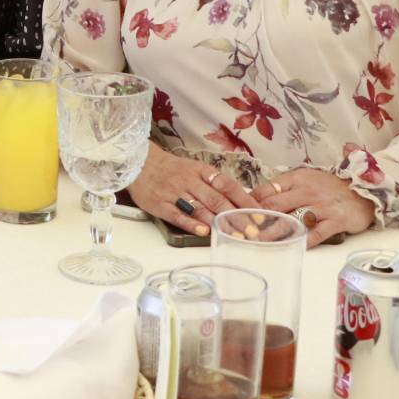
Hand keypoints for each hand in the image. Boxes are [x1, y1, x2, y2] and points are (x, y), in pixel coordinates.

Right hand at [127, 143, 257, 237]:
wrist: (138, 163)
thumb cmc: (171, 169)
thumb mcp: (195, 169)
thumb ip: (215, 183)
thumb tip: (242, 200)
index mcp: (200, 171)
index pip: (227, 185)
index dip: (244, 200)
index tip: (260, 214)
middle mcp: (188, 181)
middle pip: (216, 200)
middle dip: (236, 217)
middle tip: (252, 232)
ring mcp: (173, 193)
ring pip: (199, 209)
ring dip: (218, 223)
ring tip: (234, 236)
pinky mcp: (159, 205)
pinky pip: (177, 215)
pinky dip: (191, 224)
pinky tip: (204, 231)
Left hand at [252, 168, 374, 247]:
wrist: (366, 190)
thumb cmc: (330, 187)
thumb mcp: (306, 180)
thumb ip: (284, 188)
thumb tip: (255, 198)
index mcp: (297, 179)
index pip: (266, 190)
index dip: (249, 203)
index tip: (237, 215)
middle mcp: (307, 191)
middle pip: (275, 205)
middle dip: (256, 220)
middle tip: (241, 232)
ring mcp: (322, 206)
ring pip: (292, 220)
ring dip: (273, 233)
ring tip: (258, 243)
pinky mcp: (337, 220)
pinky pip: (316, 233)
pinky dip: (303, 241)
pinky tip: (291, 247)